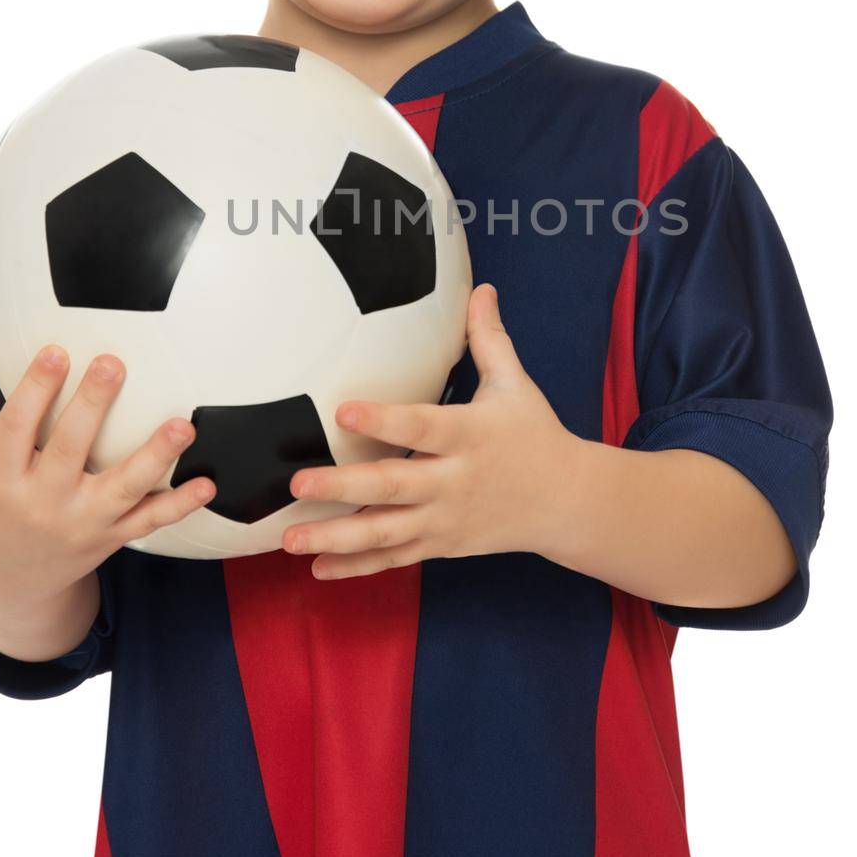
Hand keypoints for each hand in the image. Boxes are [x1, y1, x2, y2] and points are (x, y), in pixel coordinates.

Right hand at [0, 345, 215, 607]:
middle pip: (69, 450)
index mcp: (1, 477)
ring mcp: (82, 523)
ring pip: (121, 489)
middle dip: (91, 407)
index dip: (35, 390)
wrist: (7, 581)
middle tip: (113, 363)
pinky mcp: (112, 538)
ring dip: (153, 456)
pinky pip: (149, 523)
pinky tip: (208, 484)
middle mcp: (42, 502)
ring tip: (182, 425)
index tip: (56, 350)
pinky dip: (179, 505)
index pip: (16, 428)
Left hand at [281, 283, 580, 578]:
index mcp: (469, 436)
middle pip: (393, 487)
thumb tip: (481, 288)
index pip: (421, 426)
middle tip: (296, 483)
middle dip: (342, 487)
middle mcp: (454, 482)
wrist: (567, 502)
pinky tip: (317, 569)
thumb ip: (490, 338)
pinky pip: (394, 559)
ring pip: (386, 533)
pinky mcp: (441, 545)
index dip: (384, 421)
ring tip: (289, 538)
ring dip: (336, 538)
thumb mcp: (516, 384)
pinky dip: (357, 568)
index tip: (343, 411)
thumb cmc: (535, 434)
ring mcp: (445, 519)